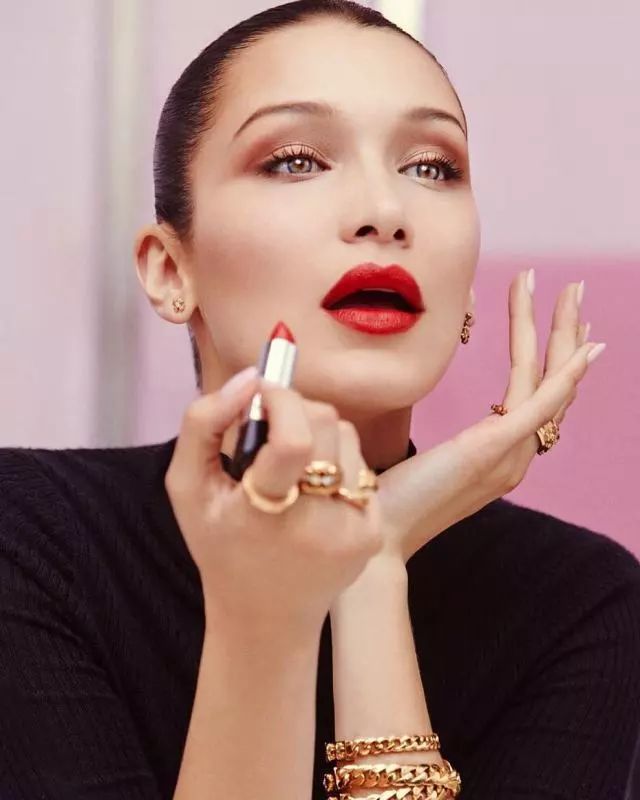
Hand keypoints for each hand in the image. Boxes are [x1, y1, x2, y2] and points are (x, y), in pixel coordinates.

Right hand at [164, 371, 383, 635]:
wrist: (266, 616)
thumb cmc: (220, 547)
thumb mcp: (186, 487)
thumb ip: (203, 423)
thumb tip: (250, 378)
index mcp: (265, 513)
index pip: (294, 439)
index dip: (280, 398)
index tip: (261, 392)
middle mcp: (319, 523)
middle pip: (326, 423)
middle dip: (296, 409)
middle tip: (272, 427)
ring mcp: (353, 529)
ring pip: (348, 438)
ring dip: (319, 434)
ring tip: (292, 464)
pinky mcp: (374, 533)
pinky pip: (361, 467)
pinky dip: (336, 463)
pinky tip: (312, 491)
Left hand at [374, 270, 602, 562]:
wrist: (379, 537)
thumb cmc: (394, 500)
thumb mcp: (426, 463)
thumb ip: (444, 446)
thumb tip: (428, 427)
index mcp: (501, 457)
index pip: (538, 398)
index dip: (553, 358)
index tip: (559, 323)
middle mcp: (516, 457)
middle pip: (553, 386)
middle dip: (565, 334)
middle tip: (573, 291)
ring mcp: (510, 455)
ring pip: (548, 382)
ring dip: (560, 333)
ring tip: (567, 290)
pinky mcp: (494, 449)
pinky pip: (540, 403)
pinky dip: (565, 374)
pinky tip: (585, 347)